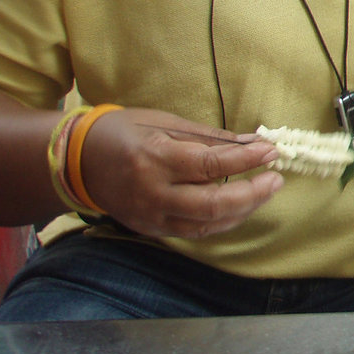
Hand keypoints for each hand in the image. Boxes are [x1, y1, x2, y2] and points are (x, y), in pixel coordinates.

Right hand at [78, 108, 281, 238]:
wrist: (78, 161)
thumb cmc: (124, 132)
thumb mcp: (166, 123)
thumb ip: (210, 138)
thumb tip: (253, 141)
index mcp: (155, 158)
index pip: (211, 165)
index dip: (246, 159)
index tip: (271, 151)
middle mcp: (152, 192)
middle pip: (213, 204)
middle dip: (252, 194)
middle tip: (275, 179)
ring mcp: (150, 215)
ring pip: (207, 224)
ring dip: (243, 210)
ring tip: (265, 190)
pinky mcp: (150, 229)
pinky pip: (194, 231)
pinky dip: (222, 220)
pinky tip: (240, 206)